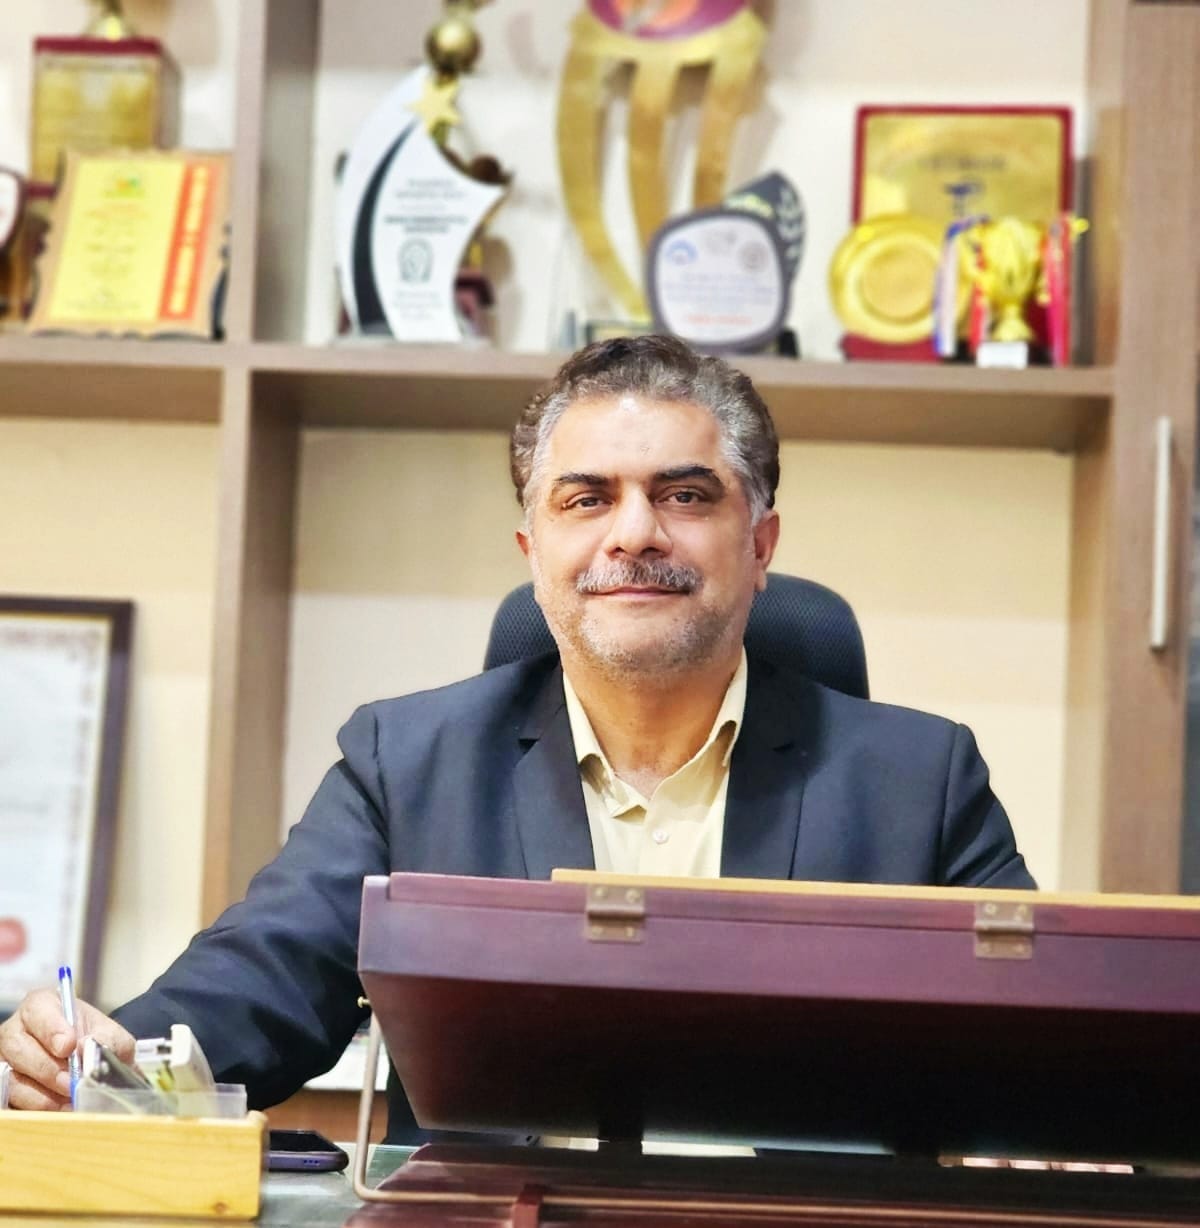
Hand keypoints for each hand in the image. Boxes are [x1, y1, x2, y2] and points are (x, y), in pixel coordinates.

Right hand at [0, 987, 133, 1109]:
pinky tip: (60, 1109)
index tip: (68, 1046)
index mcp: (42, 1006)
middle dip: (47, 1068)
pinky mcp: (6, 1088)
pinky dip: (36, 1108)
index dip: (51, 1029)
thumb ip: (106, 1038)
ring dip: (42, 1094)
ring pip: (12, 1079)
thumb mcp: (111, 1035)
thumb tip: (88, 1045)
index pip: (37, 1010)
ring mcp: (7, 1061)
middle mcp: (17, 1031)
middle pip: (18, 1047)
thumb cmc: (95, 1039)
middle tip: (72, 1082)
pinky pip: (12, 1101)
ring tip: (70, 1099)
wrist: (93, 1063)